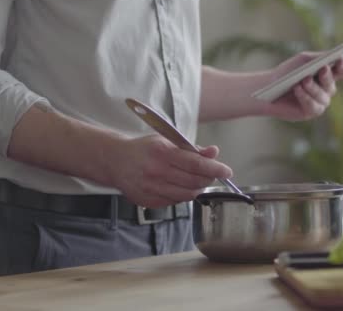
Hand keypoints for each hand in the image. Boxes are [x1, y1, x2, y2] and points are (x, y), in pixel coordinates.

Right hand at [109, 134, 232, 207]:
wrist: (115, 161)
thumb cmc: (144, 149)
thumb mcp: (167, 140)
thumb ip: (192, 149)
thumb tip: (214, 152)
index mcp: (162, 153)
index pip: (196, 164)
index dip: (215, 169)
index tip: (227, 171)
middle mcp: (156, 172)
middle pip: (194, 182)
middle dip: (209, 179)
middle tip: (213, 174)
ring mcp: (151, 189)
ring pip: (187, 195)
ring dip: (197, 188)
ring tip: (197, 180)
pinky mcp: (148, 201)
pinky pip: (175, 201)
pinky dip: (183, 195)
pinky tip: (179, 186)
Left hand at [263, 52, 342, 121]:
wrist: (269, 88)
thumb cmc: (287, 72)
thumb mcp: (303, 61)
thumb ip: (319, 58)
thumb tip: (336, 57)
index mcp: (328, 75)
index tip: (341, 59)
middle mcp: (327, 90)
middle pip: (332, 83)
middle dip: (327, 76)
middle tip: (323, 69)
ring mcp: (320, 102)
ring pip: (323, 96)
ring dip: (313, 87)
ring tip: (304, 80)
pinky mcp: (310, 112)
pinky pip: (312, 106)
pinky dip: (304, 96)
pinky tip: (297, 89)